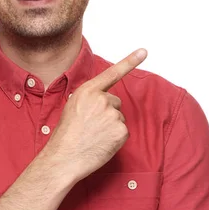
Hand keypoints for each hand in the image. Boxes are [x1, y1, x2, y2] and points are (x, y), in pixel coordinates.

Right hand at [40, 48, 147, 182]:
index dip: (130, 61)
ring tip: (93, 136)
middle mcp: (102, 99)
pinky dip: (115, 139)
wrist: (64, 158)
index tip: (144, 51)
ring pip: (119, 118)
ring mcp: (113, 115)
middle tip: (91, 127)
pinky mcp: (121, 130)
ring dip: (110, 127)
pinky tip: (101, 143)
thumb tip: (103, 102)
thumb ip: (89, 100)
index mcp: (87, 91)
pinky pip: (123, 132)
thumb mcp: (72, 108)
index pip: (112, 74)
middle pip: (115, 102)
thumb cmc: (66, 136)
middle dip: (107, 113)